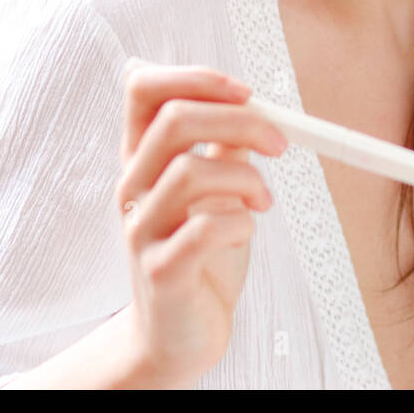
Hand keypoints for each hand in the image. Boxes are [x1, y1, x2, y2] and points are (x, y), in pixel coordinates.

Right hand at [113, 58, 288, 388]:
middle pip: (174, 120)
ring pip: (190, 171)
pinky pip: (205, 229)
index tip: (246, 93)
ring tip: (263, 201)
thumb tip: (252, 104)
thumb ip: (224, 146)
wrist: (180, 334)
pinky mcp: (161, 271)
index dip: (196, 78)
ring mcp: (141, 230)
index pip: (143, 89)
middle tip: (281, 143)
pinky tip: (246, 232)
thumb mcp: (216, 190)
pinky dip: (240, 223)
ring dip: (246, 179)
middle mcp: (133, 188)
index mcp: (142, 158)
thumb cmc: (200, 257)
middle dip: (241, 121)